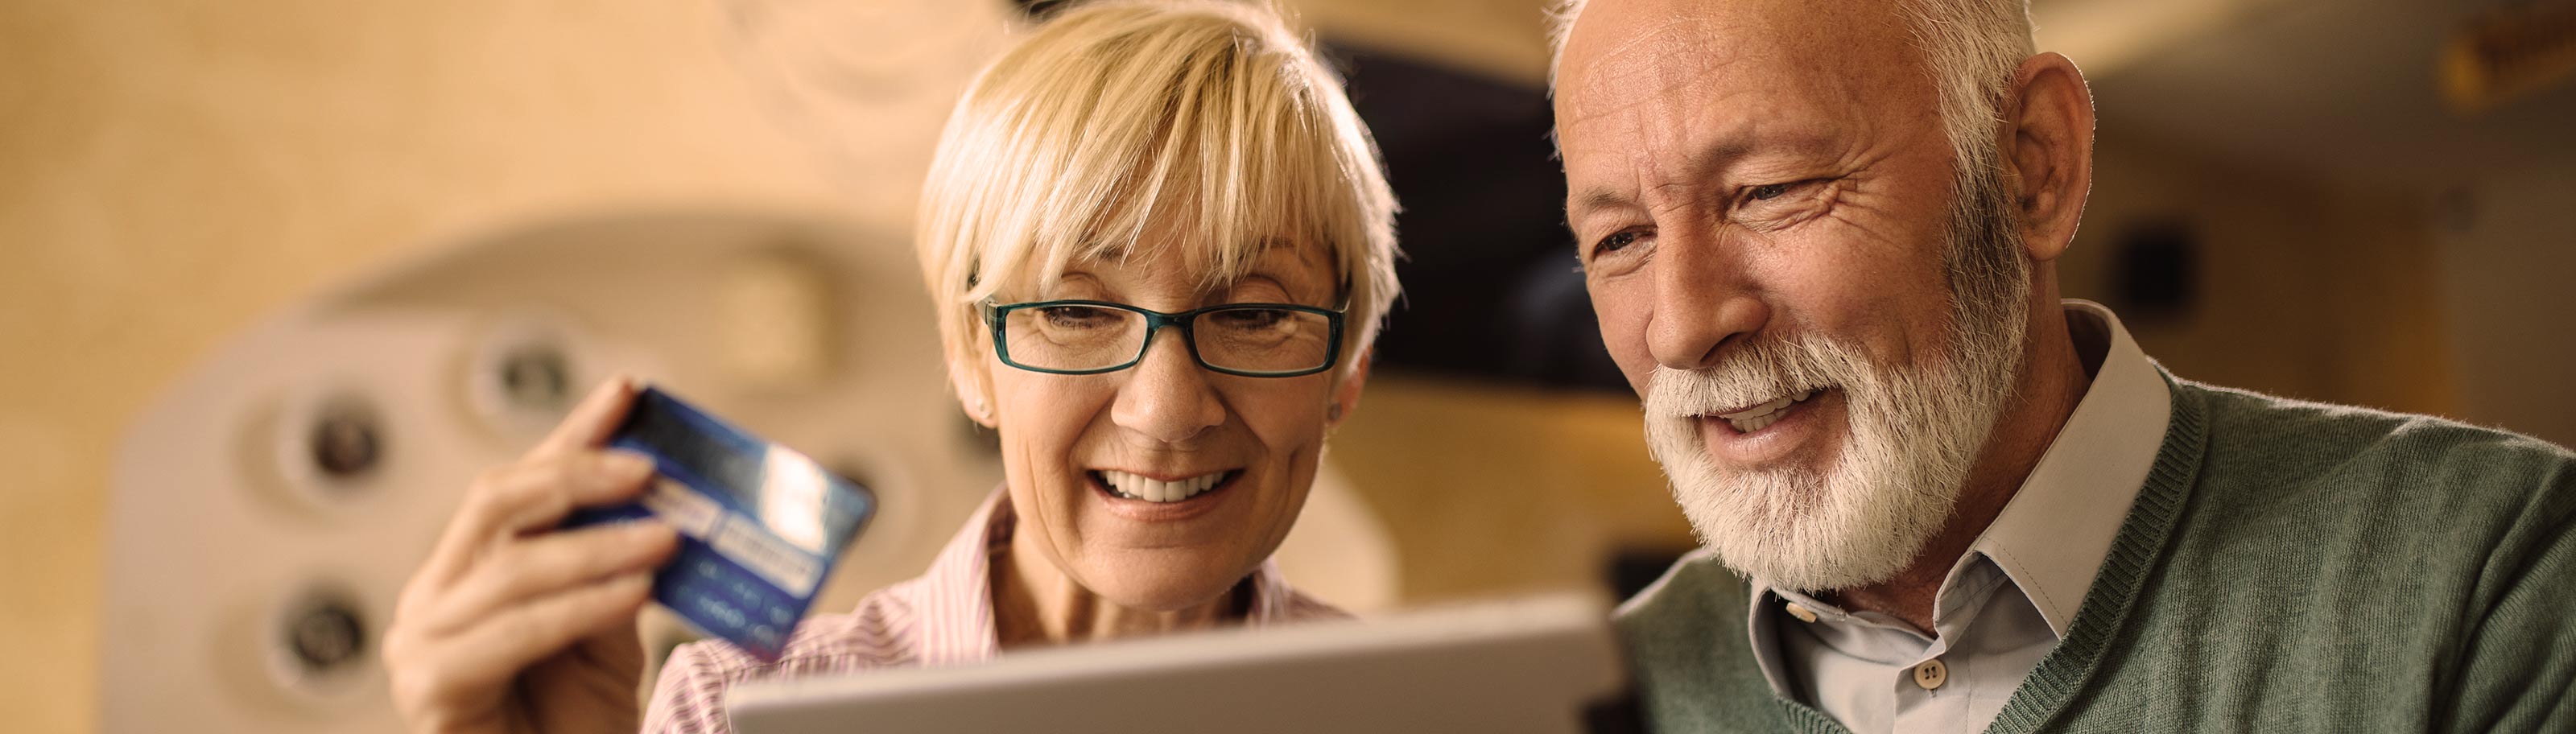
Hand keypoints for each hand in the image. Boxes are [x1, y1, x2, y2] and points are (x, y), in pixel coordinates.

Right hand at [384, 377, 680, 733]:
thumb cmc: (576, 718)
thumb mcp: (609, 626)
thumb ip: (618, 564)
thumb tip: (665, 499)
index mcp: (470, 568)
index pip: (519, 482)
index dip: (572, 434)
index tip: (628, 392)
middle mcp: (435, 594)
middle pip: (497, 503)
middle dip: (579, 475)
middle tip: (652, 470)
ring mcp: (421, 640)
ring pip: (512, 566)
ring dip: (599, 547)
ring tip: (667, 538)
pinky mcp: (431, 687)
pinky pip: (514, 631)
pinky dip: (581, 607)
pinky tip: (635, 593)